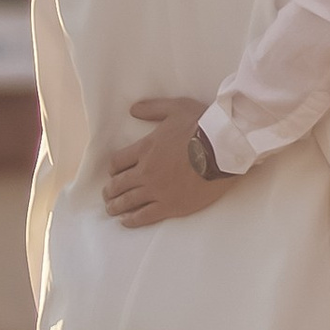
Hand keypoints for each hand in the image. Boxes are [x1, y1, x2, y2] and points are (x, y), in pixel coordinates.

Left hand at [101, 96, 221, 229]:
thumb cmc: (201, 126)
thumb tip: (133, 109)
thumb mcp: (175, 108)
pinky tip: (126, 222)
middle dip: (110, 190)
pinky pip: (145, 215)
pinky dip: (133, 220)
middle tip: (107, 195)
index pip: (118, 161)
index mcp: (145, 148)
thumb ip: (153, 108)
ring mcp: (157, 190)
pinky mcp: (171, 206)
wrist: (222, 150)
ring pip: (128, 201)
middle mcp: (146, 171)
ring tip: (111, 210)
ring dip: (116, 206)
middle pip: (119, 184)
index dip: (113, 168)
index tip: (113, 173)